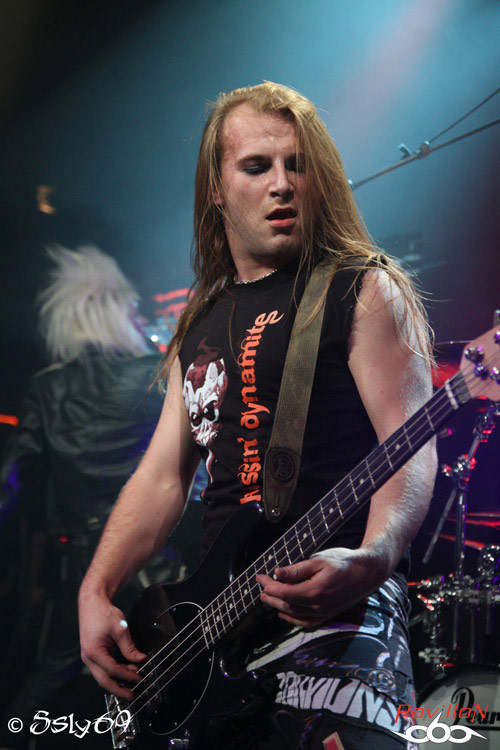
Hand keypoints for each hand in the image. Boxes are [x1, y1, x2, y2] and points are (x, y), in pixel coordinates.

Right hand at [79, 590, 145, 698]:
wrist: (92, 603)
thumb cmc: (103, 613)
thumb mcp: (120, 629)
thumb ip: (129, 647)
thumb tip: (140, 660)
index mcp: (94, 652)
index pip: (112, 670)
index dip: (127, 676)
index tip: (139, 678)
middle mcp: (88, 657)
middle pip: (103, 680)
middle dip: (118, 689)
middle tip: (132, 695)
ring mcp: (88, 657)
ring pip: (102, 676)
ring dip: (116, 681)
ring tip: (131, 685)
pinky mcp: (92, 654)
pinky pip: (102, 668)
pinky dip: (113, 673)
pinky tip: (125, 673)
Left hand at [256, 547, 383, 628]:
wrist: (367, 573)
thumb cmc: (344, 562)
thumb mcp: (319, 559)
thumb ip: (297, 569)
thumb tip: (277, 573)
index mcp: (314, 592)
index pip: (284, 592)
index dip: (269, 585)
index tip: (259, 576)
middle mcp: (319, 606)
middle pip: (287, 606)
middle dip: (270, 597)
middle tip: (260, 587)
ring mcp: (324, 613)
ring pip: (294, 615)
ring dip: (278, 608)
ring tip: (268, 598)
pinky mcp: (328, 615)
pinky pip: (306, 622)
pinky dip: (292, 619)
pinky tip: (284, 613)